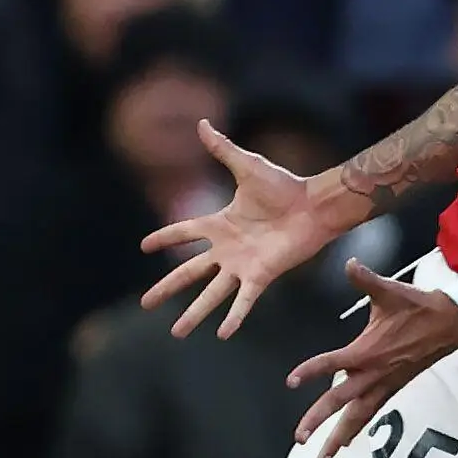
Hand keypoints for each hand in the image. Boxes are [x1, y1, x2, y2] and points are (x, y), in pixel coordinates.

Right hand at [140, 119, 347, 338]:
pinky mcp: (261, 276)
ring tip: (176, 333)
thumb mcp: (247, 165)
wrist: (314, 205)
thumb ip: (222, 149)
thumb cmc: (284, 186)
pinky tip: (222, 334)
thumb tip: (203, 123)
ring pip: (210, 294)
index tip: (143, 247)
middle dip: (166, 289)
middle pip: (188, 273)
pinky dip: (234, 317)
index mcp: (220, 223)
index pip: (183, 232)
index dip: (164, 238)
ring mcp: (242, 265)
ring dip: (193, 313)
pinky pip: (243, 300)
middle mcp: (227, 249)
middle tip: (144, 304)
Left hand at [286, 259, 457, 455]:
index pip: (333, 363)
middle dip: (320, 421)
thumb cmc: (418, 305)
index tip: (290, 381)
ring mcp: (386, 384)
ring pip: (358, 417)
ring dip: (340, 437)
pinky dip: (358, 428)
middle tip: (299, 439)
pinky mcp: (394, 388)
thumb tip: (349, 262)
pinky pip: (372, 413)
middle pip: (342, 402)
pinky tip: (347, 442)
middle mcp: (375, 373)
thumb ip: (365, 279)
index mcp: (369, 350)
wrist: (453, 322)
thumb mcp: (391, 290)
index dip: (311, 371)